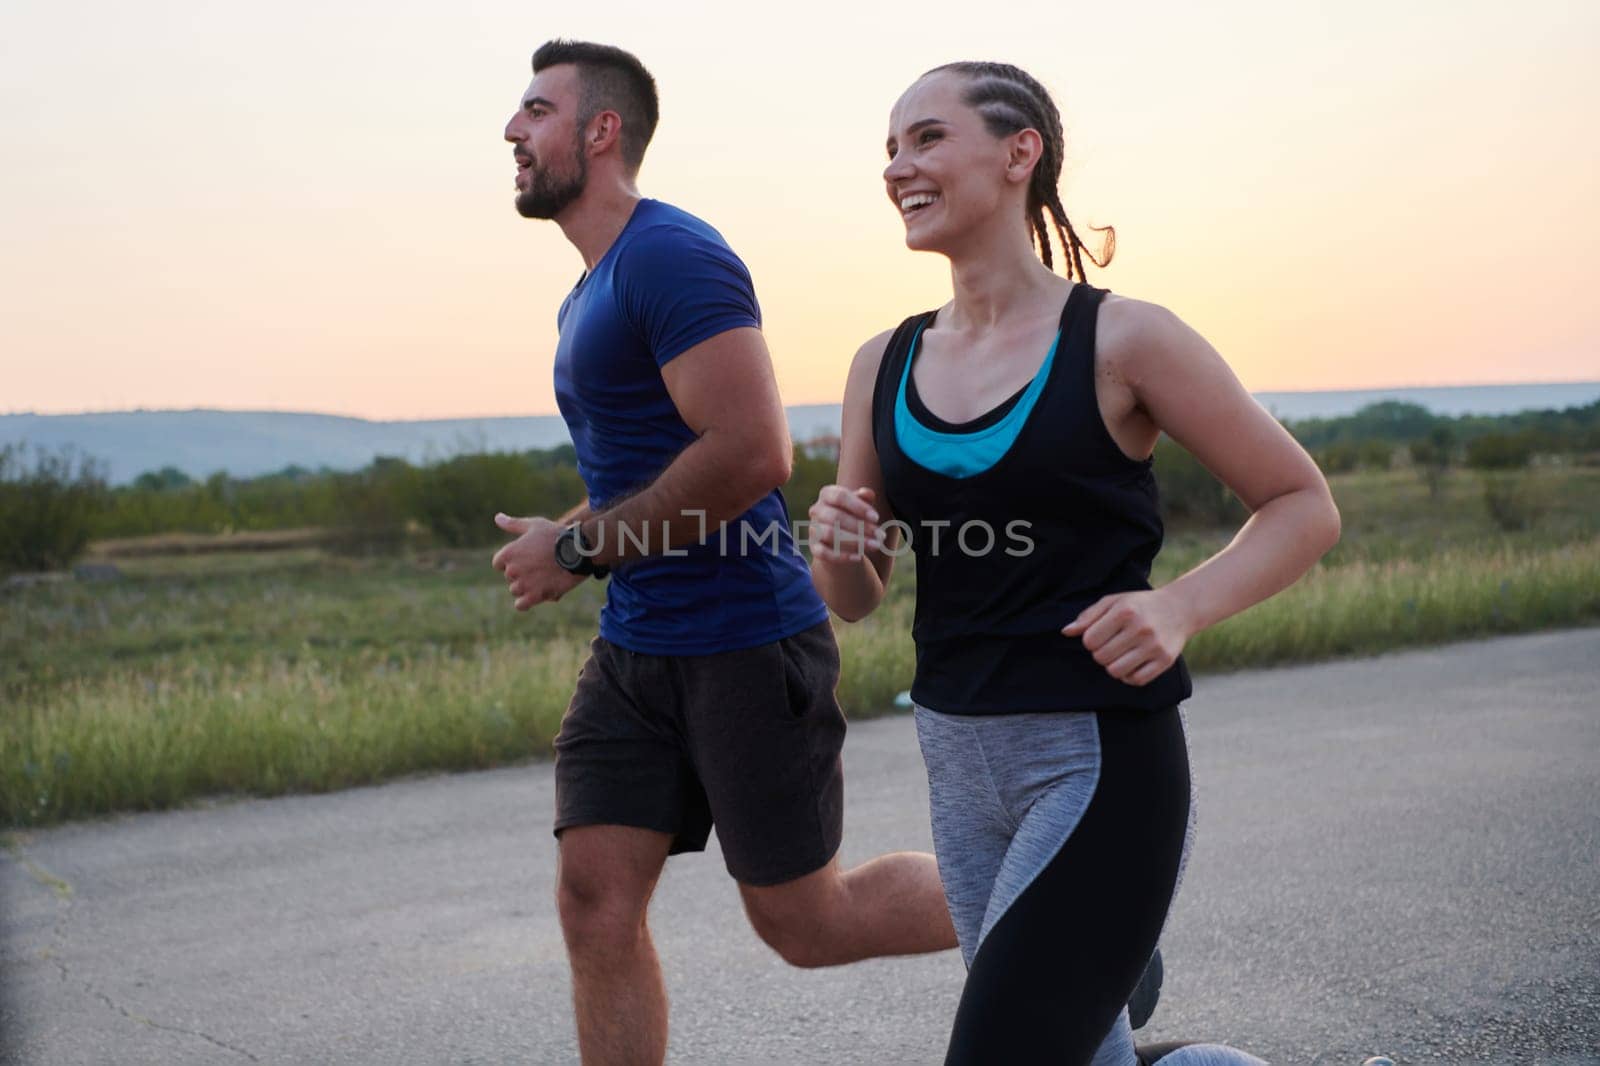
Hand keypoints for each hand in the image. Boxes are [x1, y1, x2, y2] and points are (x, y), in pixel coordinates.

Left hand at [490, 513, 585, 610]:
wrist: (578, 551)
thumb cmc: (556, 535)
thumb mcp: (534, 525)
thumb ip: (513, 524)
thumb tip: (497, 517)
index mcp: (509, 552)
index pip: (498, 564)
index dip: (512, 562)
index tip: (527, 559)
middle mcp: (512, 569)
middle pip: (510, 577)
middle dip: (522, 573)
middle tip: (541, 567)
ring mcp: (523, 584)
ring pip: (516, 590)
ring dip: (526, 587)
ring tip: (544, 578)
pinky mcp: (535, 596)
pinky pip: (521, 605)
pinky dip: (526, 602)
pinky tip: (538, 594)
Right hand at [807, 485, 881, 562]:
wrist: (843, 538)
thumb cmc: (854, 516)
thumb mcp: (861, 505)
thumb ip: (864, 498)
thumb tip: (867, 493)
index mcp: (828, 494)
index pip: (840, 496)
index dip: (859, 507)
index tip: (876, 518)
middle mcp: (817, 510)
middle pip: (835, 516)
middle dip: (860, 527)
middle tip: (880, 536)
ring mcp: (814, 529)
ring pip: (830, 534)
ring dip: (855, 541)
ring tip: (875, 546)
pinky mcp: (814, 547)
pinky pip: (824, 553)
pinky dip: (842, 556)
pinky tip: (859, 557)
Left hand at [1062, 589, 1192, 686]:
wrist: (1179, 609)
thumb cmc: (1139, 605)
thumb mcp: (1113, 602)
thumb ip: (1088, 616)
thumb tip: (1066, 632)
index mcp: (1125, 612)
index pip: (1090, 640)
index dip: (1090, 641)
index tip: (1099, 636)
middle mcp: (1140, 629)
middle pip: (1101, 657)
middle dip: (1100, 654)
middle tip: (1110, 645)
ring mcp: (1154, 646)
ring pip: (1116, 671)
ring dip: (1113, 666)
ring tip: (1119, 655)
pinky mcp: (1164, 660)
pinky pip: (1136, 680)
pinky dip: (1129, 676)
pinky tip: (1131, 664)